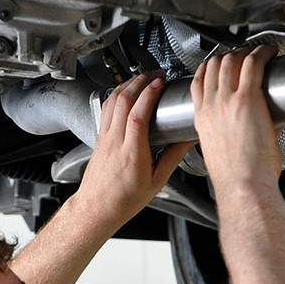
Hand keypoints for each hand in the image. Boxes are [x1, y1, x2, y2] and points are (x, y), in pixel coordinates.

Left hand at [74, 72, 192, 231]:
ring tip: (143, 78)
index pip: (138, 115)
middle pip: (124, 101)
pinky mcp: (100, 137)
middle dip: (140, 81)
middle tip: (155, 75)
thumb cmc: (123, 200)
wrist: (98, 208)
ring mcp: (105, 137)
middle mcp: (116, 141)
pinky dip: (118, 94)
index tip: (160, 83)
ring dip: (128, 84)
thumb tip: (187, 140)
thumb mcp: (156, 181)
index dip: (149, 95)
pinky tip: (126, 91)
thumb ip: (173, 158)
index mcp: (132, 153)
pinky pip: (107, 108)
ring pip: (113, 101)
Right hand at [190, 45, 280, 191]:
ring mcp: (227, 101)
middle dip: (229, 55)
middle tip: (244, 55)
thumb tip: (260, 129)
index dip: (208, 67)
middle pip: (214, 66)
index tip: (219, 64)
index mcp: (202, 120)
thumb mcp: (225, 152)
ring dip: (244, 51)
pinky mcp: (247, 99)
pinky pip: (253, 64)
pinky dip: (261, 53)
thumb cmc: (237, 178)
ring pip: (231, 61)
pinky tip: (269, 52)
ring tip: (258, 51)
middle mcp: (211, 107)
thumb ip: (237, 136)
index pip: (198, 82)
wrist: (242, 186)